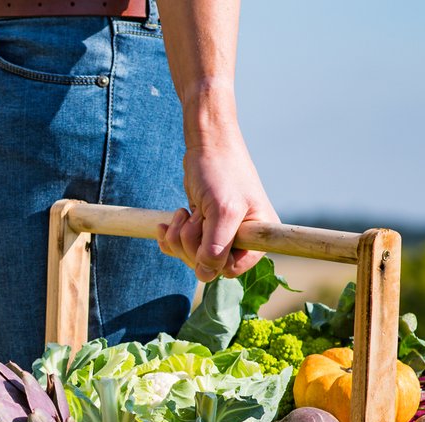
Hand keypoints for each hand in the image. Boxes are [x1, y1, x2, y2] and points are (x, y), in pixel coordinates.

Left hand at [157, 141, 279, 282]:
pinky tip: (166, 223)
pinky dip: (170, 237)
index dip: (211, 258)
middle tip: (193, 217)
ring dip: (179, 237)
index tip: (207, 231)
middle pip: (207, 265)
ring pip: (191, 257)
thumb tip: (205, 274)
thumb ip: (217, 247)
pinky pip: (181, 247)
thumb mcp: (223, 211)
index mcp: (258, 238)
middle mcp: (242, 239)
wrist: (207, 144)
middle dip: (191, 244)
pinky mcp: (202, 228)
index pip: (230, 270)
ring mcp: (220, 234)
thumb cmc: (221, 172)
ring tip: (183, 212)